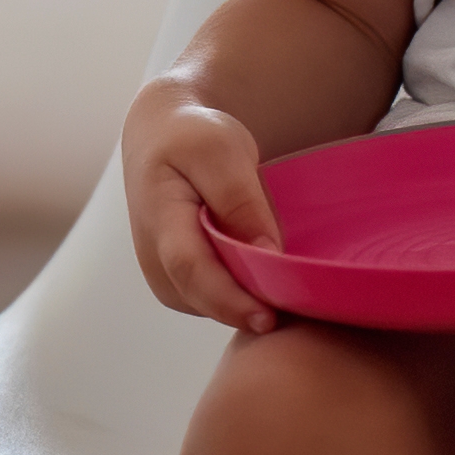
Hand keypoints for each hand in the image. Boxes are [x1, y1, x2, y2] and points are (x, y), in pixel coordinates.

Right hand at [120, 80, 285, 331]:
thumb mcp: (219, 151)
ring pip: (210, 306)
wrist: (162, 137)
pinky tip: (269, 283)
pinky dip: (242, 298)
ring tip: (290, 293)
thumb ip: (240, 200)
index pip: (191, 269)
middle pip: (202, 297)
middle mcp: (154, 257)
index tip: (269, 318)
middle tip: (300, 311)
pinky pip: (214, 301)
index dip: (230, 299)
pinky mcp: (179, 282)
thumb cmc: (192, 137)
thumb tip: (267, 253)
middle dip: (247, 310)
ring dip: (247, 305)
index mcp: (159, 217)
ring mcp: (164, 274)